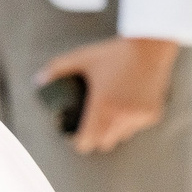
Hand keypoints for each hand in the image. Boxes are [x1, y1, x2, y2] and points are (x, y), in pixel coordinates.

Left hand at [36, 36, 179, 155]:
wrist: (150, 48)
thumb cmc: (115, 53)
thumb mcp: (83, 57)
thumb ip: (58, 69)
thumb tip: (39, 81)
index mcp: (103, 106)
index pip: (88, 141)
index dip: (78, 141)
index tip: (75, 135)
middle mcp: (123, 116)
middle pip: (104, 143)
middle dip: (95, 137)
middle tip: (88, 125)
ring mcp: (139, 117)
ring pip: (121, 137)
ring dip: (113, 130)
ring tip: (107, 114)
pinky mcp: (152, 115)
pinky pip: (136, 127)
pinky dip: (130, 122)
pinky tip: (125, 106)